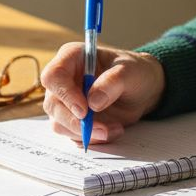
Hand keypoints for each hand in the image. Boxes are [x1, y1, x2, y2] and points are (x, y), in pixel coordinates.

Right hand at [41, 43, 164, 143]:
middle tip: (102, 129)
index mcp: (72, 58)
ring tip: (114, 129)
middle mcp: (64, 80)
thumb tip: (93, 102)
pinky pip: (73, 135)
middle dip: (75, 122)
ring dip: (86, 133)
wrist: (142, 90)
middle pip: (52, 104)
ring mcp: (66, 101)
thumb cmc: (134, 72)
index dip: (65, 94)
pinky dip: (92, 138)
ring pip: (59, 123)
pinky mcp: (73, 119)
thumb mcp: (130, 72)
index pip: (54, 76)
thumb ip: (112, 82)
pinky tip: (113, 130)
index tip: (85, 110)